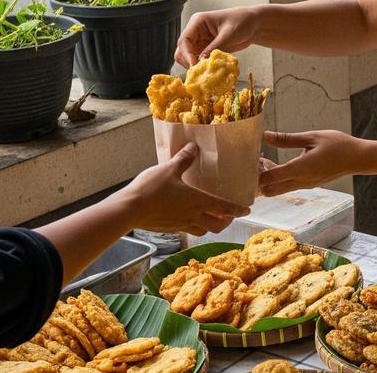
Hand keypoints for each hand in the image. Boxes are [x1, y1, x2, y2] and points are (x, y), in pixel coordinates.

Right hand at [117, 143, 250, 235]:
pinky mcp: (168, 229)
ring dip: (210, 226)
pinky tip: (187, 218)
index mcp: (198, 201)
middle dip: (226, 222)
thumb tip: (193, 146)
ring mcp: (180, 225)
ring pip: (202, 231)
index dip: (237, 210)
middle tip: (228, 216)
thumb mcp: (169, 169)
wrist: (129, 210)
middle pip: (217, 226)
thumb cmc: (151, 189)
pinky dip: (193, 226)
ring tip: (211, 218)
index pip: (224, 208)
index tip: (247, 211)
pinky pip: (186, 230)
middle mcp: (193, 216)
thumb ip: (183, 158)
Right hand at [175, 7, 259, 66]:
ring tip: (207, 73)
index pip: (184, 40)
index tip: (194, 66)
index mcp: (198, 22)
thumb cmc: (243, 22)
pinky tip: (211, 71)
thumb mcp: (229, 34)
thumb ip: (215, 48)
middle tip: (200, 73)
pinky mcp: (207, 50)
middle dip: (189, 62)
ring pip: (189, 58)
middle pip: (182, 51)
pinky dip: (203, 67)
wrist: (254, 24)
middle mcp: (195, 32)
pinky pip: (200, 61)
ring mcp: (200, 41)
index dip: (187, 55)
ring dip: (196, 66)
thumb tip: (201, 61)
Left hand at [259, 130, 367, 196]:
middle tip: (253, 164)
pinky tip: (276, 165)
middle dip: (258, 181)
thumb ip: (287, 139)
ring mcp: (305, 185)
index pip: (269, 178)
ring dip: (268, 180)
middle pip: (270, 190)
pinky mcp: (309, 184)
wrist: (358, 158)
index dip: (255, 173)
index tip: (248, 161)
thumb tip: (265, 136)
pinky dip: (278, 179)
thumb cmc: (338, 145)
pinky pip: (288, 185)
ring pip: (278, 189)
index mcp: (300, 169)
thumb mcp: (312, 137)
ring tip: (263, 161)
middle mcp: (301, 181)